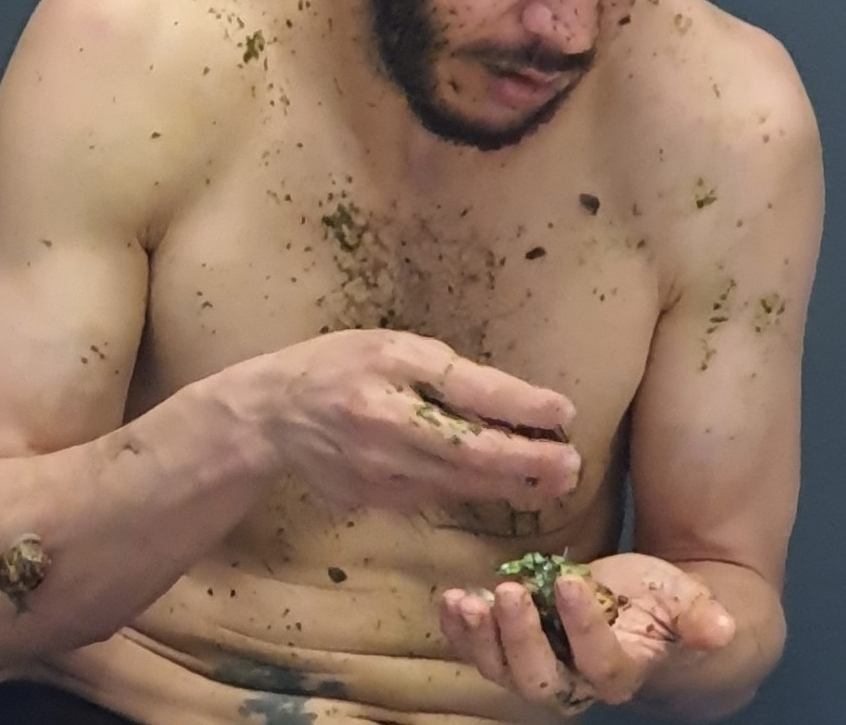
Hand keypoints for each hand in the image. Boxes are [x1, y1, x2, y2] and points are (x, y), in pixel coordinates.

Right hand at [250, 329, 580, 510]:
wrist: (274, 413)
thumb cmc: (341, 364)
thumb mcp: (392, 346)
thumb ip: (445, 372)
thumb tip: (510, 402)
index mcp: (390, 366)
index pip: (469, 389)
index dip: (521, 405)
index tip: (565, 412)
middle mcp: (383, 420)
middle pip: (468, 449)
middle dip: (526, 462)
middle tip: (571, 466)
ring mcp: (374, 468)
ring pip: (456, 482)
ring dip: (509, 484)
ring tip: (554, 481)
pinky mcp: (371, 498)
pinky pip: (433, 495)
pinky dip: (471, 490)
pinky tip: (503, 486)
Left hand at [440, 553, 734, 713]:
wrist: (644, 614)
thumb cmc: (666, 605)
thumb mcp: (689, 603)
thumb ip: (702, 618)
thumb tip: (722, 630)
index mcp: (623, 669)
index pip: (601, 664)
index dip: (584, 630)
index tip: (570, 581)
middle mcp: (577, 679)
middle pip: (543, 681)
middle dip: (521, 640)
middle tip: (509, 592)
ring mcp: (542, 664)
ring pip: (504, 671)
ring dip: (481, 639)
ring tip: (465, 601)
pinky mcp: (516, 643)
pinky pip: (484, 648)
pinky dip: (463, 629)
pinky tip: (450, 601)